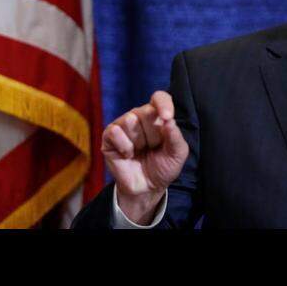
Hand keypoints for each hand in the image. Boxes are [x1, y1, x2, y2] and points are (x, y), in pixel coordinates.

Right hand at [101, 90, 188, 223]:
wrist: (148, 187)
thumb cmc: (164, 167)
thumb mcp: (177, 154)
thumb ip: (176, 137)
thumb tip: (169, 120)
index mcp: (158, 116)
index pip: (159, 98)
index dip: (163, 103)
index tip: (167, 117)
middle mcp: (140, 117)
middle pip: (146, 112)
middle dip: (153, 134)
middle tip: (153, 148)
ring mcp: (123, 125)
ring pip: (130, 119)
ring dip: (139, 141)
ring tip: (140, 151)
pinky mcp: (109, 136)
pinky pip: (116, 131)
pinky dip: (125, 146)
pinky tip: (128, 155)